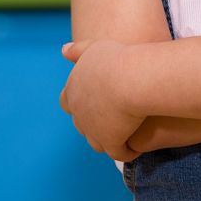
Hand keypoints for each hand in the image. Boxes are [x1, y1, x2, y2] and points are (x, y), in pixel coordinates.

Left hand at [60, 40, 144, 161]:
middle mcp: (78, 112)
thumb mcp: (95, 48)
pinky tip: (137, 150)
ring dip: (109, 141)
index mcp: (73, 89)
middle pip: (82, 124)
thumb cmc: (117, 59)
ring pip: (98, 143)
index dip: (79, 103)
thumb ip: (79, 50)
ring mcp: (93, 130)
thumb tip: (63, 50)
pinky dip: (127, 152)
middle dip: (94, 124)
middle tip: (113, 119)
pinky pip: (119, 152)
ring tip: (125, 136)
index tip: (94, 100)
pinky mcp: (111, 141)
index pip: (67, 102)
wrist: (132, 79)